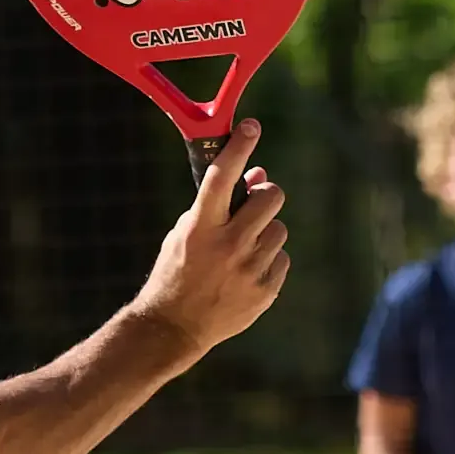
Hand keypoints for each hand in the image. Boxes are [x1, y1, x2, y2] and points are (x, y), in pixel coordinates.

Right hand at [131, 121, 289, 355]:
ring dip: (265, 233)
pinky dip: (268, 261)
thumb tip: (259, 174)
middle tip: (255, 201)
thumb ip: (220, 204)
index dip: (239, 147)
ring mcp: (250, 269)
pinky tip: (244, 273)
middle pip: (270, 197)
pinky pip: (281, 259)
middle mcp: (228, 244)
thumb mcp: (186, 232)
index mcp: (201, 226)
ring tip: (242, 250)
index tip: (251, 127)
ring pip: (279, 230)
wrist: (174, 326)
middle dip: (265, 194)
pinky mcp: (265, 290)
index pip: (223, 176)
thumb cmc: (177, 271)